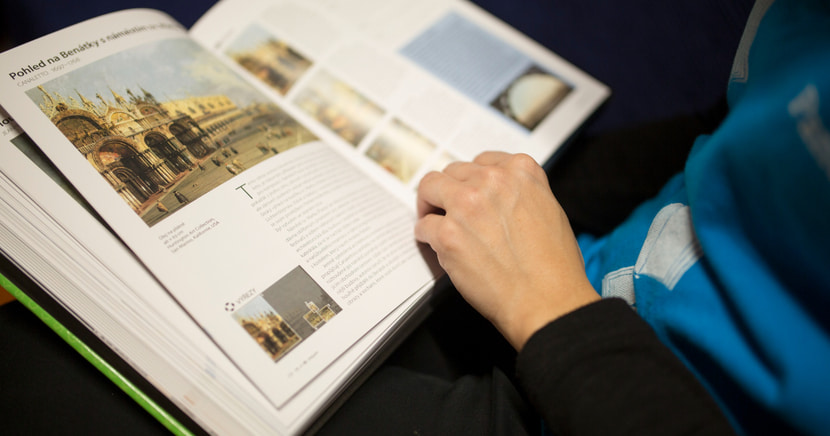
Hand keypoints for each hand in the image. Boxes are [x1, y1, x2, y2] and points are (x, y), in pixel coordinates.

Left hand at [415, 152, 598, 349]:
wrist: (546, 300)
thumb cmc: (554, 267)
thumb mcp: (550, 211)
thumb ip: (522, 195)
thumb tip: (499, 200)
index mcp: (521, 172)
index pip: (483, 161)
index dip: (472, 178)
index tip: (466, 188)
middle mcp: (493, 181)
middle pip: (453, 171)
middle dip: (448, 189)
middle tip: (443, 205)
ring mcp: (467, 205)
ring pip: (430, 187)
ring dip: (428, 203)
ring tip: (429, 217)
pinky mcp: (448, 233)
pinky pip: (423, 225)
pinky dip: (424, 234)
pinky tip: (432, 243)